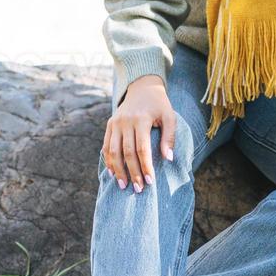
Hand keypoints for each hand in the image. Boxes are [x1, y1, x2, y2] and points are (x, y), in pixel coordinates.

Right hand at [103, 74, 177, 193]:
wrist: (142, 87)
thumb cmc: (159, 105)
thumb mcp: (169, 117)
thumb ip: (169, 137)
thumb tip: (168, 159)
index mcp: (141, 119)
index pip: (142, 148)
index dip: (145, 166)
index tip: (150, 182)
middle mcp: (125, 121)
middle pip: (127, 152)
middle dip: (133, 172)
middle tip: (139, 189)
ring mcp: (115, 123)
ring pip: (113, 151)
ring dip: (118, 170)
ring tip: (124, 185)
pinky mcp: (109, 124)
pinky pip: (106, 146)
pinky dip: (108, 161)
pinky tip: (113, 173)